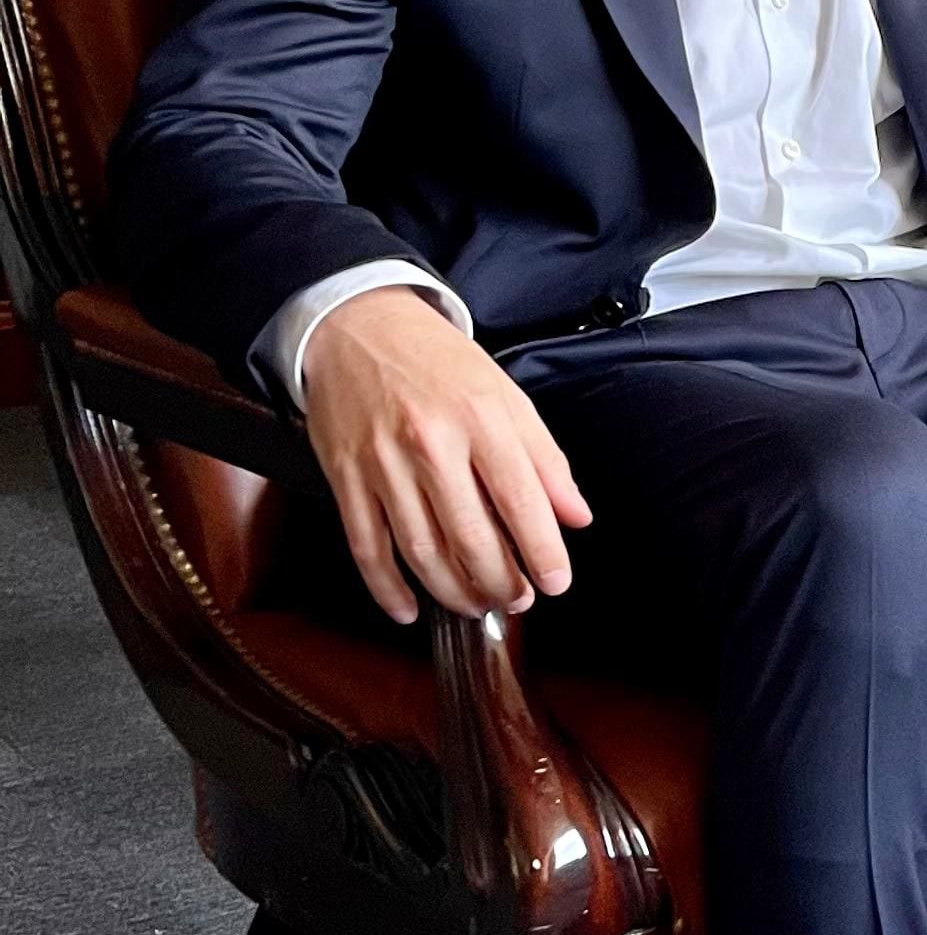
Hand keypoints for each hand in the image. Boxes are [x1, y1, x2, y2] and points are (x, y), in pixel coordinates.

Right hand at [303, 287, 591, 625]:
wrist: (357, 326)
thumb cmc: (437, 363)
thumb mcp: (506, 397)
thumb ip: (545, 460)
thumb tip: (575, 516)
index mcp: (481, 420)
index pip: (522, 502)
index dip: (542, 552)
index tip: (556, 581)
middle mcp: (430, 444)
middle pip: (471, 537)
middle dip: (501, 582)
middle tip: (518, 599)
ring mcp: (381, 464)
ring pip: (421, 551)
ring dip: (454, 591)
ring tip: (479, 604)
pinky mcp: (344, 477)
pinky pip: (366, 546)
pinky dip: (387, 587)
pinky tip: (409, 609)